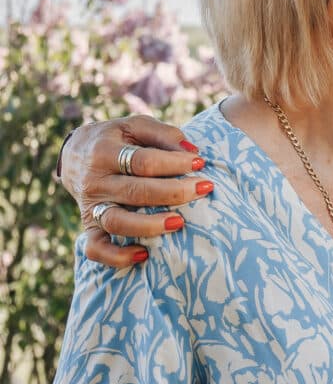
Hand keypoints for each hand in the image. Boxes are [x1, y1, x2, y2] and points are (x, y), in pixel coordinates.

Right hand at [60, 115, 212, 267]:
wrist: (75, 154)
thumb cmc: (118, 140)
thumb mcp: (135, 126)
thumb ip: (163, 134)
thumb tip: (193, 151)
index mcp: (104, 152)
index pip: (143, 161)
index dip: (174, 163)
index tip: (200, 164)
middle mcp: (95, 181)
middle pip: (135, 192)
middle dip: (174, 192)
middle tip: (205, 188)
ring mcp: (91, 207)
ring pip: (117, 222)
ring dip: (150, 225)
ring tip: (180, 223)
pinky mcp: (89, 227)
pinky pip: (96, 249)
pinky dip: (116, 257)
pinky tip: (144, 255)